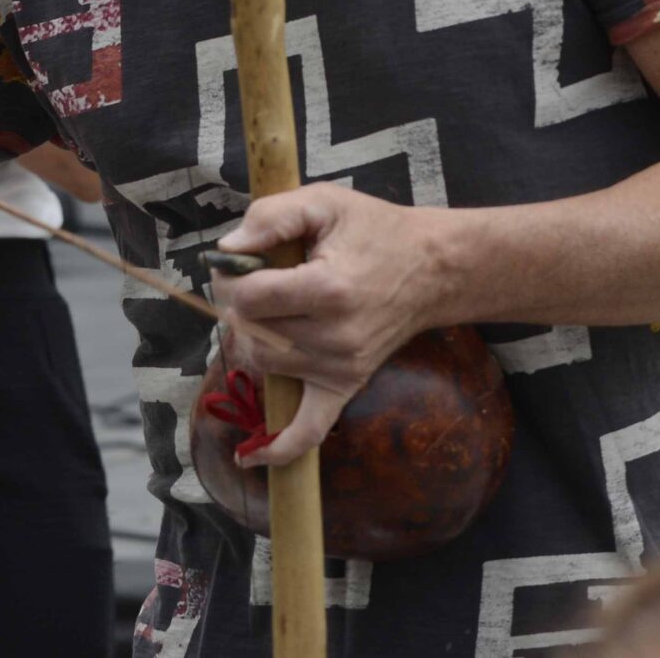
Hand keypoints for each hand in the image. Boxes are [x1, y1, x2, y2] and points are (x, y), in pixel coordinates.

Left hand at [212, 183, 448, 467]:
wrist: (432, 269)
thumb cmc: (375, 230)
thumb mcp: (324, 201)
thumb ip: (271, 216)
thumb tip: (227, 248)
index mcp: (328, 289)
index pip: (248, 298)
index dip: (230, 277)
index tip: (239, 262)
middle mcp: (335, 337)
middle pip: (250, 334)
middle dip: (237, 306)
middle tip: (253, 282)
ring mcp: (341, 368)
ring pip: (263, 367)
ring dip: (251, 341)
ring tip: (270, 313)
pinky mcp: (346, 386)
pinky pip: (309, 432)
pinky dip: (279, 448)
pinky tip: (251, 457)